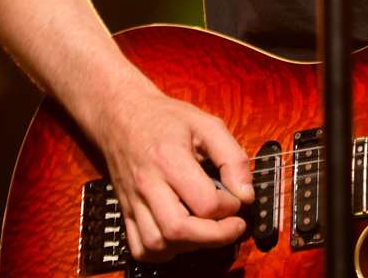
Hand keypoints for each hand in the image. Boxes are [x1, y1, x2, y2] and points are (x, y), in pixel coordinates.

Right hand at [95, 86, 254, 261]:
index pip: (204, 202)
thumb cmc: (166, 119)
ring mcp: (133, 201)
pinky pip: (140, 248)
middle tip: (233, 226)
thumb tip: (246, 194)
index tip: (236, 198)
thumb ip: (232, 157)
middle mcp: (148, 184)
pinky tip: (181, 238)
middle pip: (178, 230)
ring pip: (157, 244)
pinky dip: (162, 252)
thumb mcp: (207, 124)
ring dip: (189, 245)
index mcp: (170, 159)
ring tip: (207, 231)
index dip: (229, 206)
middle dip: (214, 236)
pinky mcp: (126, 212)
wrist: (122, 116)